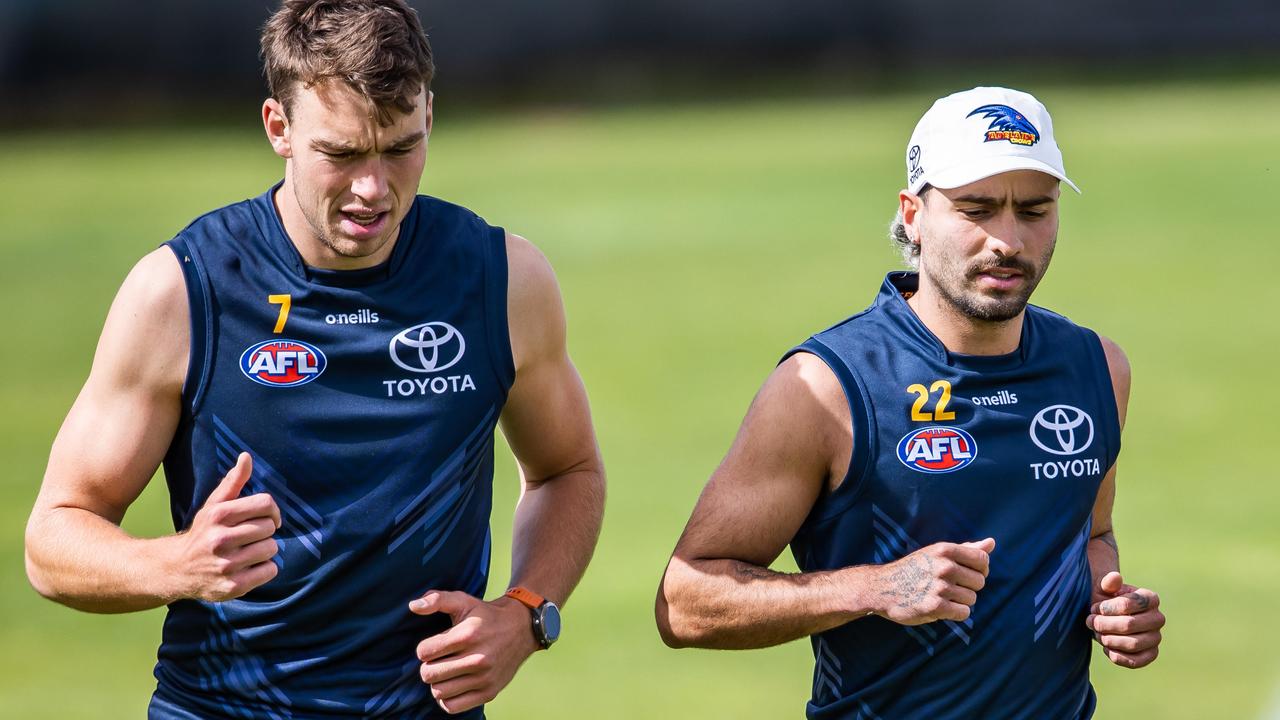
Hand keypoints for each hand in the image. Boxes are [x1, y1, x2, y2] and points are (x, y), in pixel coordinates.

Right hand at [177, 452, 280, 601]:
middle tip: (250, 537)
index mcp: (218, 515)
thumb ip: (233, 481)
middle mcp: (220, 539)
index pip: (265, 503)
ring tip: (248, 552)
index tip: (267, 517)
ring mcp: (226, 565)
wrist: (177, 569)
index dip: (272, 510)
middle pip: (269, 527)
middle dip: (264, 531)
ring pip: (271, 549)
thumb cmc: (203, 533)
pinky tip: (248, 567)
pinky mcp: (233, 586)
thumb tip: (247, 456)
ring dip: (265, 550)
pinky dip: (265, 569)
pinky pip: (270, 570)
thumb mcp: (213, 506)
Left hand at [411, 590, 539, 713]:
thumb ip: (437, 600)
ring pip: (439, 692)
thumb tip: (413, 606)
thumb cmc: (486, 615)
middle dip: (428, 666)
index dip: (425, 648)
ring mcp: (484, 678)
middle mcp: (477, 658)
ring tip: (446, 671)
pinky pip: (453, 706)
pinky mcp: (489, 692)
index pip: (424, 652)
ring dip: (437, 682)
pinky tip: (452, 685)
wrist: (522, 628)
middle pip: (429, 674)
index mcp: (467, 635)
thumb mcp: (463, 600)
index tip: (434, 645)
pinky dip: (447, 699)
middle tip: (438, 660)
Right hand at [871, 537, 994, 625]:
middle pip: (980, 582)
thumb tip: (992, 543)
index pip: (982, 560)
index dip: (980, 569)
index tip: (967, 573)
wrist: (882, 588)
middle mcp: (944, 566)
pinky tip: (941, 607)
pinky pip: (963, 613)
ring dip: (960, 601)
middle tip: (949, 587)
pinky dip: (955, 613)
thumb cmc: (913, 569)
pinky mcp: (935, 606)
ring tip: (942, 597)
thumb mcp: (936, 554)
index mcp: (945, 550)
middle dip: (968, 587)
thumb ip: (966, 549)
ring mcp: (940, 587)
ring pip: (972, 599)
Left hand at [1086, 571, 1163, 667]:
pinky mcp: (1151, 654)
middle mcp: (1158, 618)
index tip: (1094, 608)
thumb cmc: (1106, 599)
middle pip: (1129, 625)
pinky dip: (1117, 656)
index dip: (1106, 608)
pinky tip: (1106, 648)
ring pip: (1132, 644)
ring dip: (1108, 640)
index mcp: (1150, 598)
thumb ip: (1108, 582)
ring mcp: (1156, 637)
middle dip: (1103, 625)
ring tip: (1097, 633)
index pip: (1128, 604)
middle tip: (1090, 622)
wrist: (1108, 617)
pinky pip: (1136, 661)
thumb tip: (1114, 577)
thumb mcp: (1104, 588)